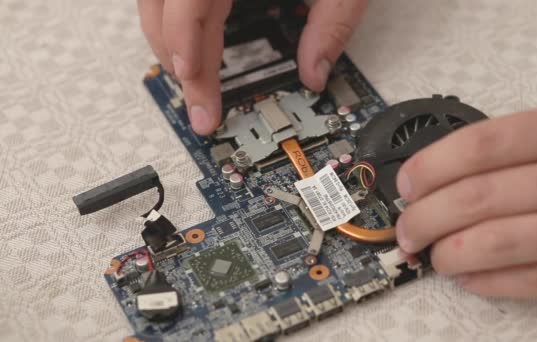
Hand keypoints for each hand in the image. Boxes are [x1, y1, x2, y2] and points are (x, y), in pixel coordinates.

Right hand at [137, 0, 367, 134]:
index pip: (190, 7)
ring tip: (196, 78)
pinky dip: (176, 20)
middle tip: (203, 106)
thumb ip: (332, 23)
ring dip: (169, 41)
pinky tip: (197, 37)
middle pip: (159, 8)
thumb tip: (316, 74)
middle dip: (176, 61)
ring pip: (154, 1)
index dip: (186, 54)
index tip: (200, 102)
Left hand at [395, 98, 536, 304]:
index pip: (483, 144)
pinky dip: (488, 281)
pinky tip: (465, 277)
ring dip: (447, 252)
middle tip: (405, 228)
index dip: (431, 165)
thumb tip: (449, 172)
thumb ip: (532, 143)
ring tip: (428, 254)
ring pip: (497, 243)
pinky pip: (534, 283)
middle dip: (425, 216)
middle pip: (478, 197)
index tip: (406, 183)